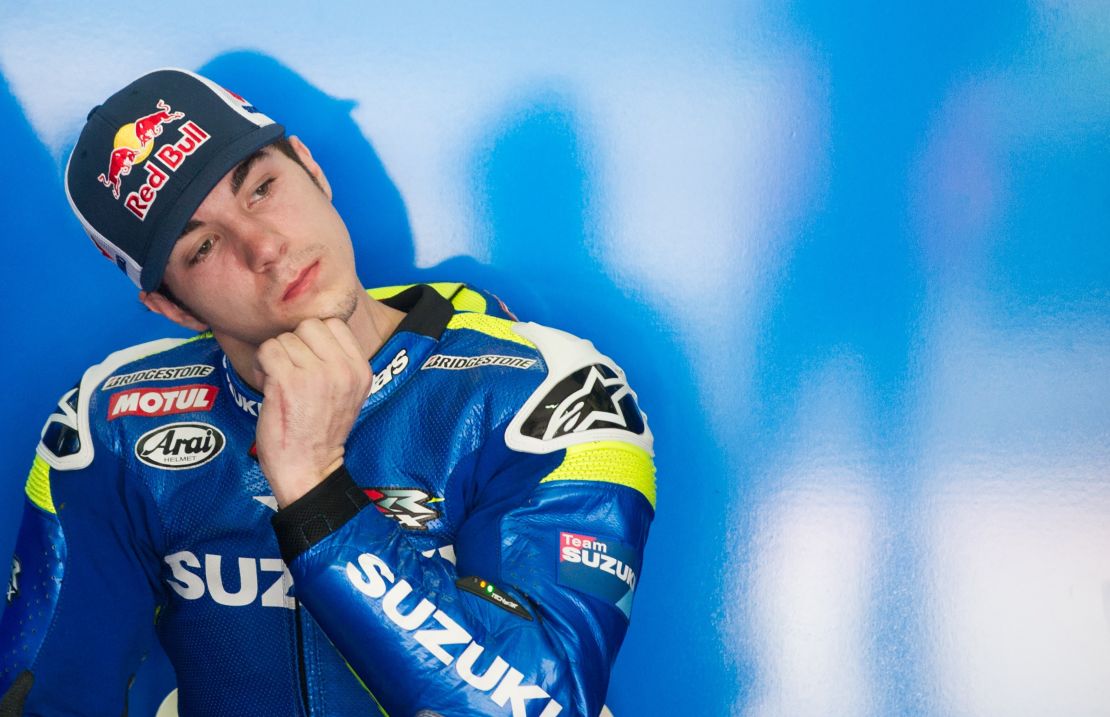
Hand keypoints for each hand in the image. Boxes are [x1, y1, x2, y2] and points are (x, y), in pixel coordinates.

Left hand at [253, 318, 370, 507]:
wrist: (309, 469)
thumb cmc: (321, 432)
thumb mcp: (347, 393)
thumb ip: (338, 362)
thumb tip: (311, 331)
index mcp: (361, 370)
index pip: (334, 324)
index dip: (315, 338)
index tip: (308, 360)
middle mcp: (343, 369)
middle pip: (309, 326)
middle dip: (294, 344)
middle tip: (290, 369)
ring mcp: (316, 374)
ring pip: (285, 338)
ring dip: (275, 357)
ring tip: (279, 381)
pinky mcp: (288, 381)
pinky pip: (268, 350)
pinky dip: (261, 365)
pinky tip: (268, 385)